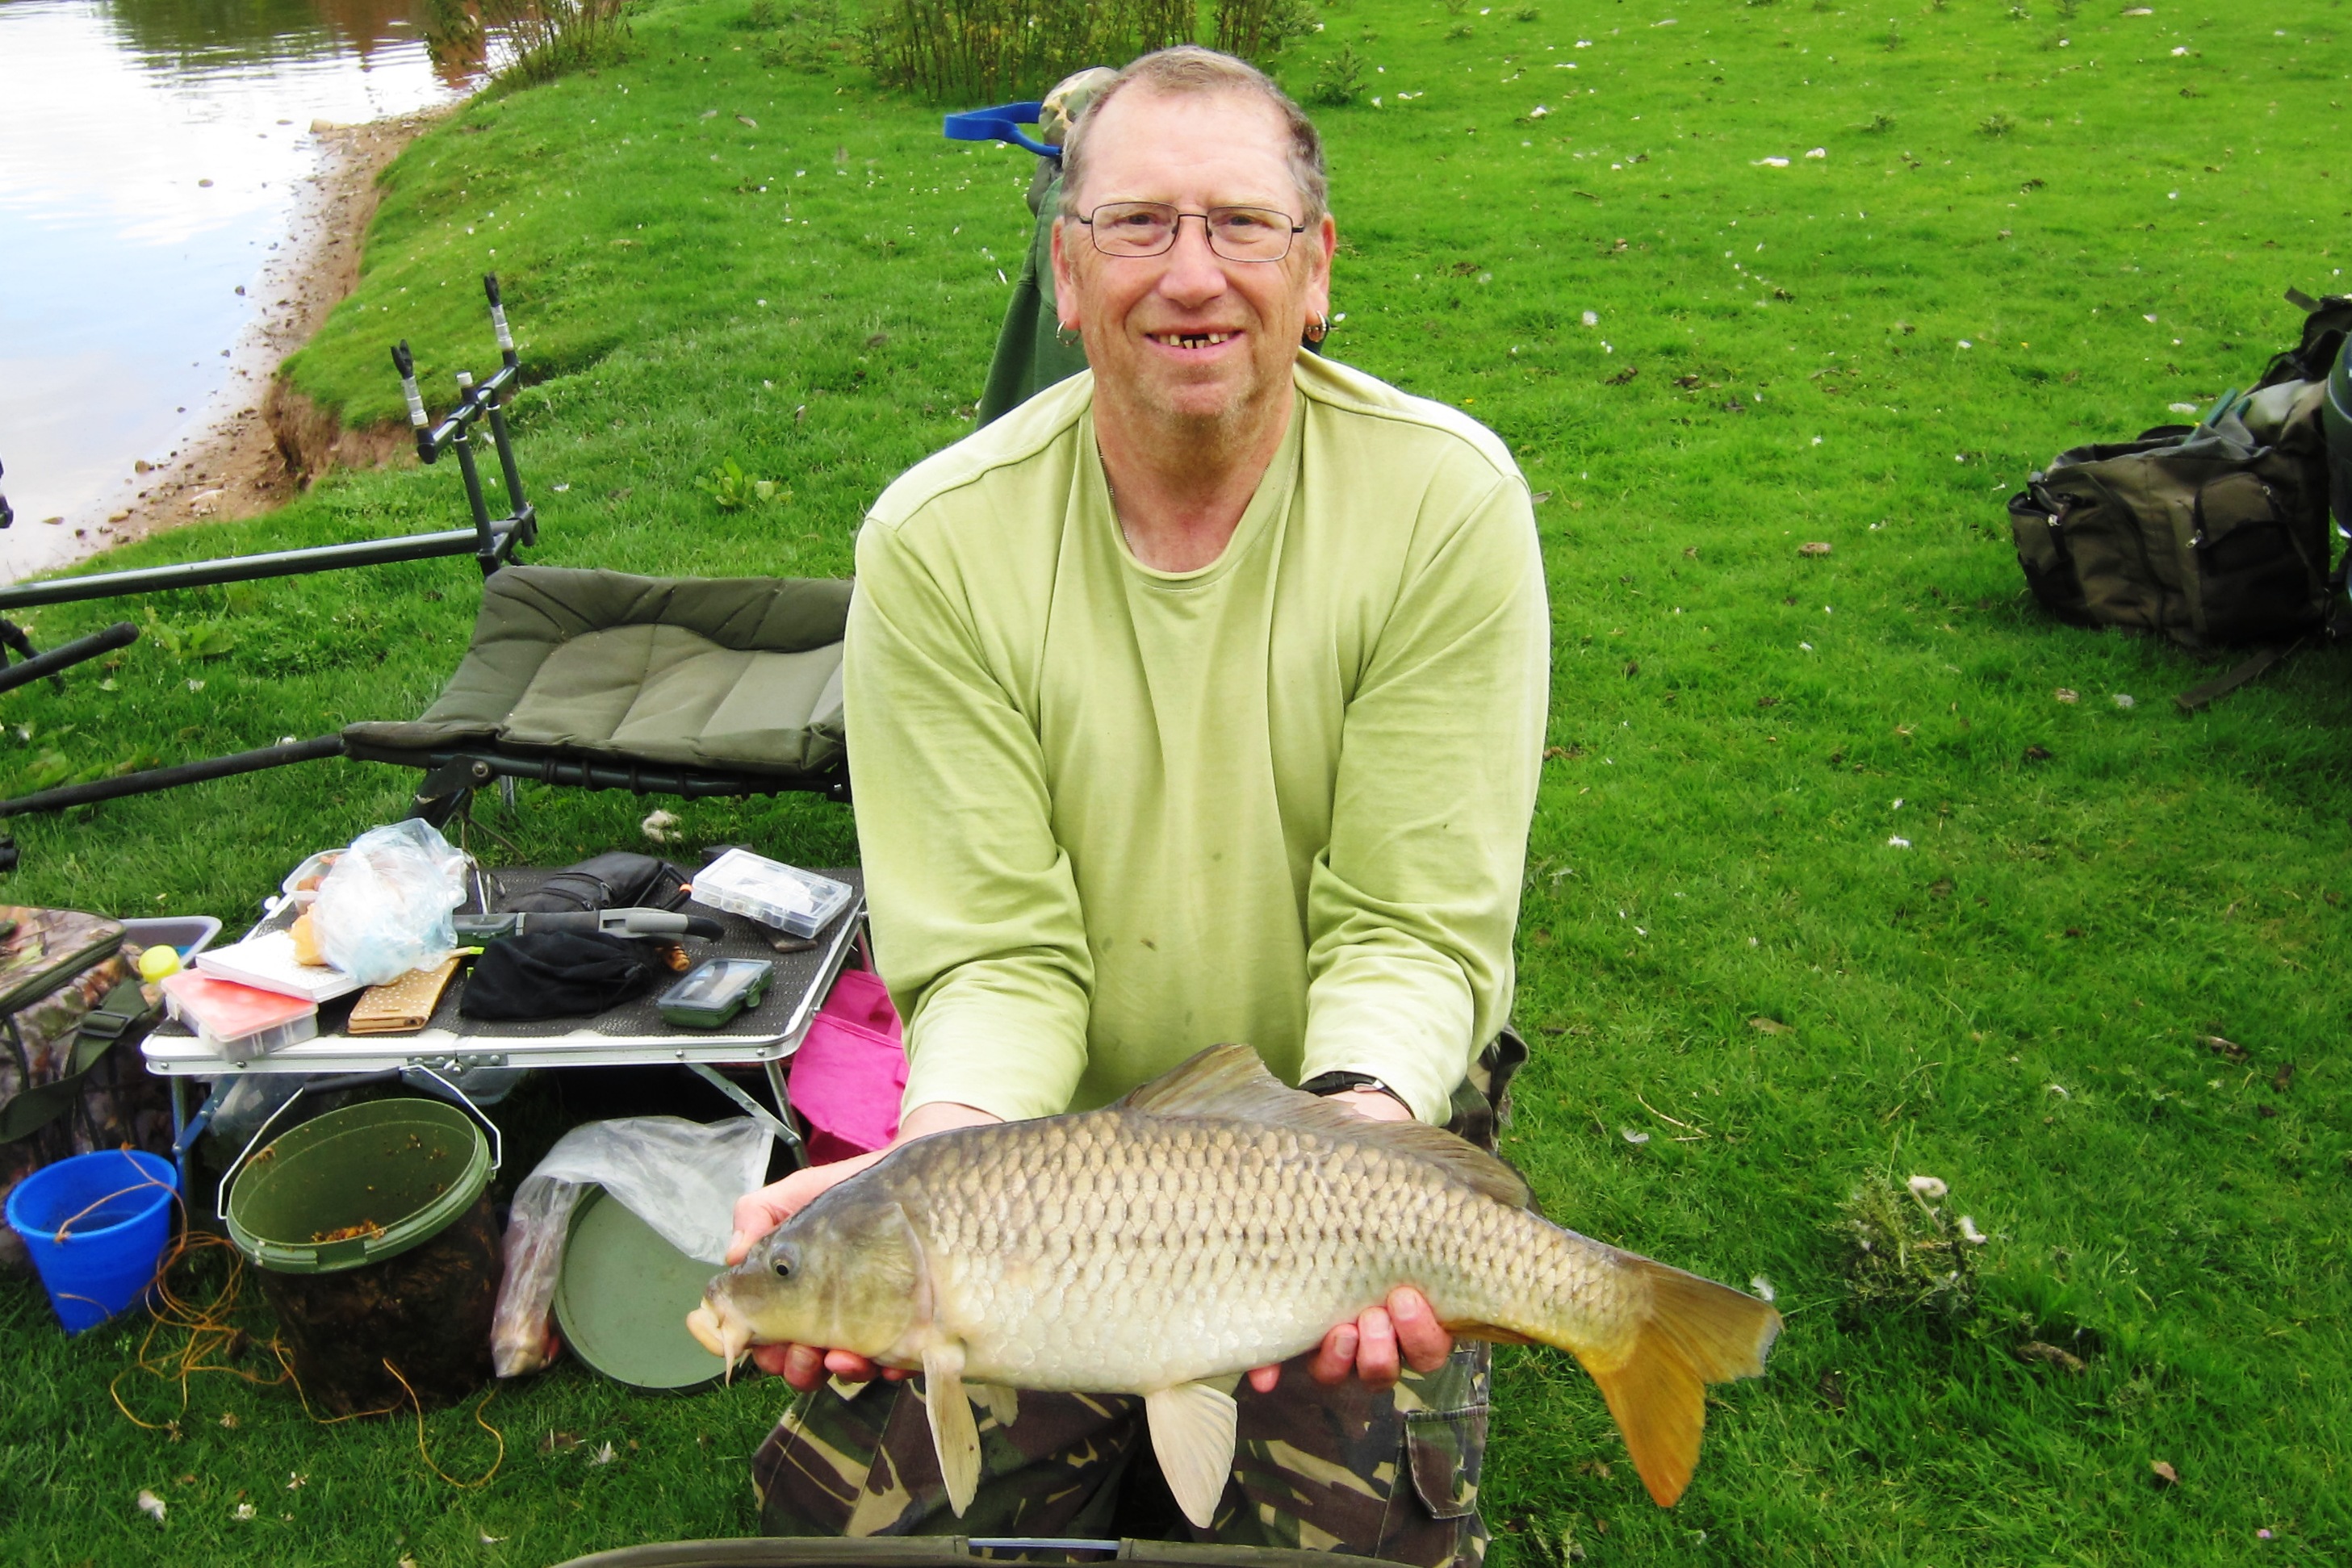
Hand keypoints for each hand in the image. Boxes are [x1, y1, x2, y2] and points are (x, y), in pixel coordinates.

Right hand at [727, 1100, 1001, 1389]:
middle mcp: (827, 1318)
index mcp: (793, 1295)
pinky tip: (893, 1357)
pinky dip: (892, 1364)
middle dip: (797, 1366)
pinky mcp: (912, 1331)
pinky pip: (902, 1362)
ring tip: (846, 1355)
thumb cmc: (852, 1188)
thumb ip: (760, 1213)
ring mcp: (869, 1327)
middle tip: (801, 1354)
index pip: (763, 1334)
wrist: (919, 1183)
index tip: (755, 1344)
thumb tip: (731, 1253)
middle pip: (801, 1362)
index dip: (753, 1345)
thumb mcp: (800, 1192)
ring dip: (842, 1369)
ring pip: (848, 1368)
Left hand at [1243, 1086, 1450, 1394]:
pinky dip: (1269, 1368)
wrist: (1325, 1148)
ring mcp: (1330, 1324)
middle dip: (1382, 1351)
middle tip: (1374, 1314)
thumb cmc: (1384, 1168)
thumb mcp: (1427, 1176)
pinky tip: (1262, 1374)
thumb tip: (1514, 1201)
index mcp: (1416, 1307)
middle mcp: (1375, 1327)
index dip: (1421, 1337)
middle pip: (1386, 1368)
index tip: (1406, 1296)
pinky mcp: (1285, 1313)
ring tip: (1339, 1328)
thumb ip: (1467, 1193)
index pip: (1428, 1348)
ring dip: (1340, 1358)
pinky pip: (1277, 1357)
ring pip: (1339, 1371)